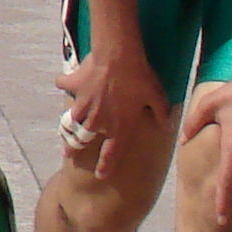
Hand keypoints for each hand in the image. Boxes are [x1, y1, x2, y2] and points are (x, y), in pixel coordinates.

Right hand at [51, 43, 166, 182]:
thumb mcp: (157, 97)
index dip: (105, 166)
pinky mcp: (73, 87)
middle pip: (81, 141)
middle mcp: (97, 121)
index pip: (111, 154)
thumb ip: (161, 114)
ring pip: (70, 120)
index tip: (100, 175)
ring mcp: (82, 105)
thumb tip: (166, 125)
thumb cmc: (140, 78)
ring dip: (67, 123)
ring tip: (65, 127)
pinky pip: (65, 86)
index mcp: (118, 127)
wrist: (118, 56)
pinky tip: (67, 81)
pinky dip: (66, 84)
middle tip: (68, 153)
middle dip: (73, 149)